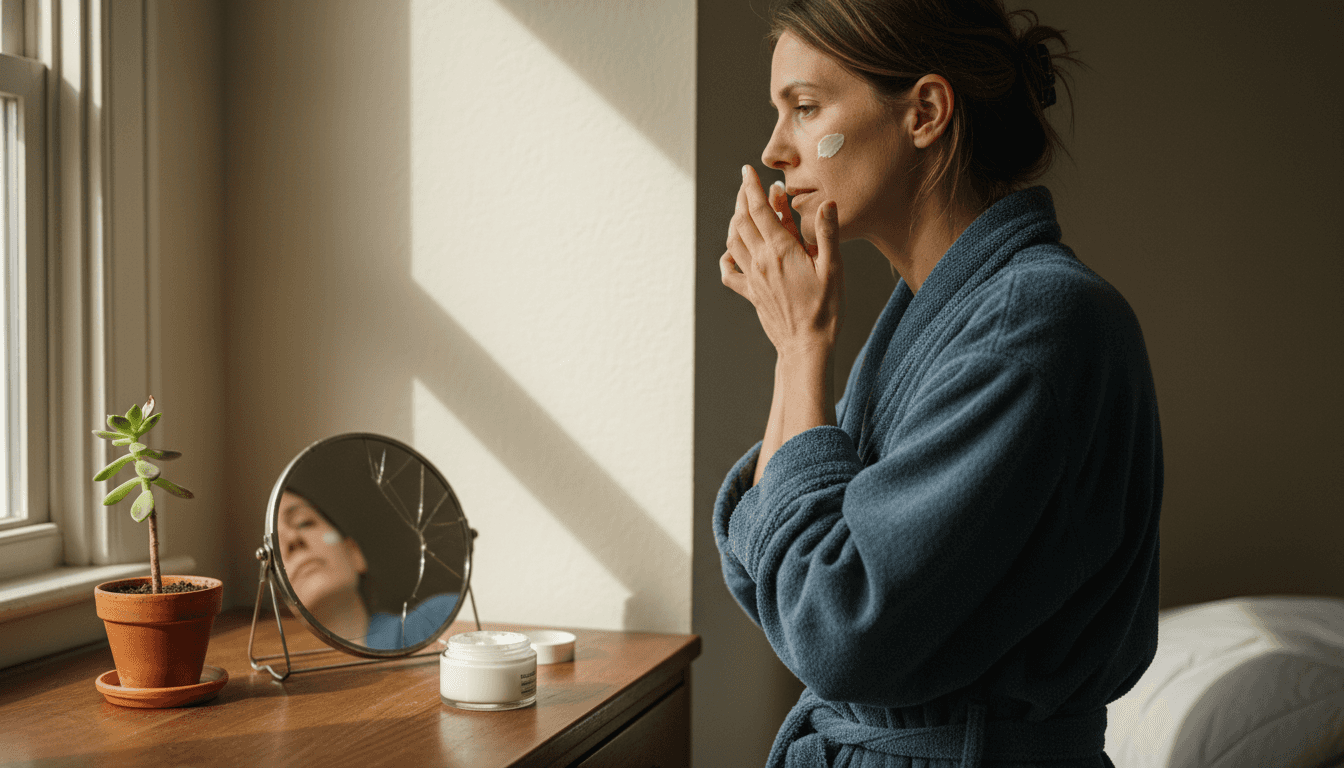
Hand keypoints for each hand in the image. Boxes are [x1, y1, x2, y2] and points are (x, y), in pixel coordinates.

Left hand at [721, 165, 842, 359]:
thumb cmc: (825, 310)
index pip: (760, 210)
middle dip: (742, 198)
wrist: (806, 346)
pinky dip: (726, 257)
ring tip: (742, 209)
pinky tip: (730, 252)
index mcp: (781, 250)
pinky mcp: (750, 293)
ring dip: (735, 221)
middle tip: (746, 184)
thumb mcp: (833, 268)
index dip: (751, 187)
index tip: (747, 170)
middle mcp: (761, 261)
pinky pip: (729, 273)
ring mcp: (753, 277)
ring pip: (733, 241)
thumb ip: (827, 233)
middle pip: (742, 220)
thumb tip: (827, 202)